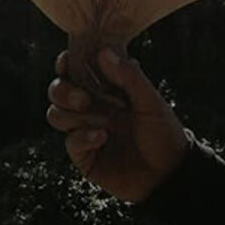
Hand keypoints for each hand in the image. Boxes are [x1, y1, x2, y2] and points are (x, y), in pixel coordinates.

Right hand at [46, 48, 188, 201]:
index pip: (76, 70)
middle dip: (64, 91)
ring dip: (73, 116)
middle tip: (84, 100)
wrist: (169, 173)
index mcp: (107, 89)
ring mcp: (86, 130)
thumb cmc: (163, 132)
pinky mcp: (84, 155)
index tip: (66, 61)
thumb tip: (102, 51)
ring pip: (56, 115)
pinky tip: (102, 138)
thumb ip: (128, 77)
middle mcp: (92, 107)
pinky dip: (83, 137)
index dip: (66, 63)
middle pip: (58, 91)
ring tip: (103, 122)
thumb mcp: (151, 101)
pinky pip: (70, 141)